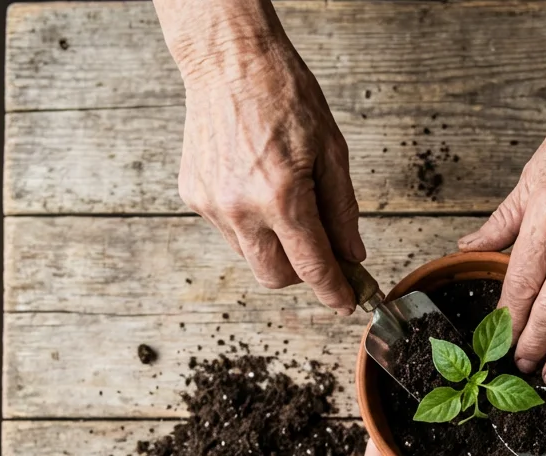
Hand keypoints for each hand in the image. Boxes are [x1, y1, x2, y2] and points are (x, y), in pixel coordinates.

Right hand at [155, 0, 363, 314]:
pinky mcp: (193, 196)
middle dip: (302, 274)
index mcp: (282, 196)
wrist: (229, 62)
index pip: (312, 266)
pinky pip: (228, 230)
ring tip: (285, 201)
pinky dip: (250, 223)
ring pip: (250, 255)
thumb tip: (352, 254)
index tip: (347, 302)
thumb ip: (342, 209)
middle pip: (275, 277)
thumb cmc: (284, 95)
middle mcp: (241, 208)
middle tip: (321, 251)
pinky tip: (256, 185)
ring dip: (274, 246)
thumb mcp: (332, 150)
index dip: (334, 291)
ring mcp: (212, 205)